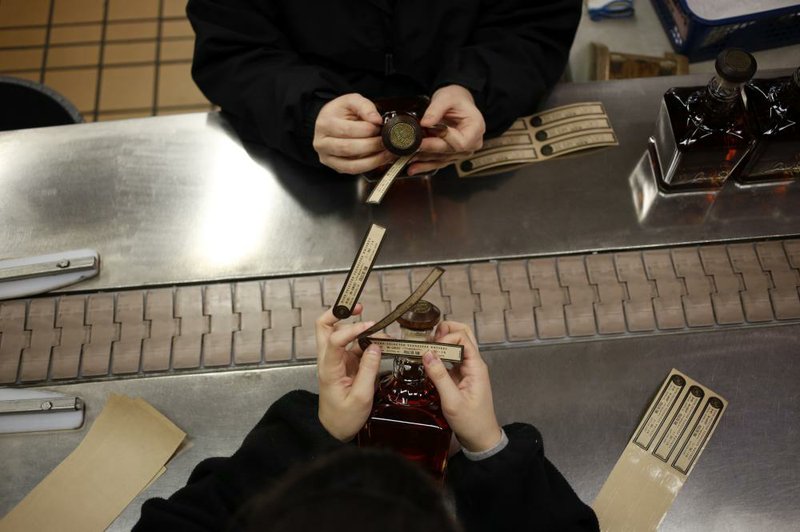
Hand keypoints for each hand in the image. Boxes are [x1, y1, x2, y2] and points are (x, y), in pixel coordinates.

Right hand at [313, 94, 394, 173]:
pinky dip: (370, 166)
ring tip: (387, 152)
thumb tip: (376, 120)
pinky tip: (381, 159)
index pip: (347, 130)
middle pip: (348, 148)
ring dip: (373, 160)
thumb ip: (365, 107)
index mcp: (324, 124)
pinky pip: (354, 170)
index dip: (366, 129)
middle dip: (371, 145)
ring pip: (351, 164)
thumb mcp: (352, 101)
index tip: (379, 126)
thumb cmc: (341, 112)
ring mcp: (327, 157)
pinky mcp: (336, 167)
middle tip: (386, 141)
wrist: (330, 122)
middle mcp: (322, 143)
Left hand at [315, 304, 381, 440]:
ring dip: (359, 328)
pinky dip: (367, 341)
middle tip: (359, 308)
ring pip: (341, 333)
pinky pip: (355, 346)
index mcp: (328, 368)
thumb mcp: (361, 398)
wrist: (334, 431)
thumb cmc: (344, 418)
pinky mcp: (345, 364)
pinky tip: (382, 343)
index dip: (351, 329)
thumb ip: (369, 370)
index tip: (370, 327)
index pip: (333, 339)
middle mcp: (329, 360)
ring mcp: (337, 360)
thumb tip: (376, 346)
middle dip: (339, 313)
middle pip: (324, 326)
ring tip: (381, 330)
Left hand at [410, 85, 485, 175]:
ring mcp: (463, 152)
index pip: (459, 143)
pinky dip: (425, 165)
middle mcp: (472, 143)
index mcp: (475, 129)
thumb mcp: (446, 98)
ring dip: (424, 160)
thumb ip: (436, 110)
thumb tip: (425, 123)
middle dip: (428, 151)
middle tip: (411, 149)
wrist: (458, 102)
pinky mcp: (453, 155)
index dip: (440, 143)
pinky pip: (439, 162)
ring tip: (408, 159)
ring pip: (442, 159)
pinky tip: (413, 168)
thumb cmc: (457, 99)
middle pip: (449, 153)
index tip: (422, 141)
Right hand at [422, 321, 501, 452]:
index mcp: (476, 367)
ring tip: (424, 347)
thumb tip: (427, 353)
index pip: (462, 338)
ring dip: (442, 341)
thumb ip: (439, 376)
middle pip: (463, 334)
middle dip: (445, 331)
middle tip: (427, 338)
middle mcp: (473, 364)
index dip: (445, 338)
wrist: (481, 438)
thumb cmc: (471, 422)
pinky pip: (451, 358)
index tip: (430, 348)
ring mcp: (467, 369)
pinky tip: (428, 360)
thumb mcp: (452, 401)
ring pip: (457, 344)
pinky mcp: (461, 376)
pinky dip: (440, 354)